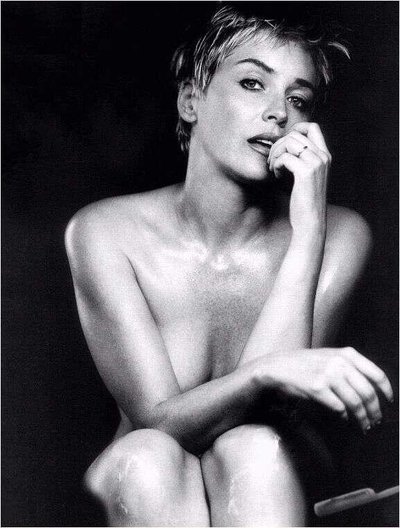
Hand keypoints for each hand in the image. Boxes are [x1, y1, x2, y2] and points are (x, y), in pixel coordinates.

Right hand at [256, 347, 392, 431]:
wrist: (278, 367)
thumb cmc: (305, 364)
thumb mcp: (330, 357)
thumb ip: (350, 367)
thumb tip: (372, 390)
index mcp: (346, 354)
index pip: (376, 374)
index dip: (386, 391)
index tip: (389, 402)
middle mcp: (339, 362)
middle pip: (368, 392)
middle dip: (374, 411)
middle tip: (376, 421)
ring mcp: (328, 374)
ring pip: (355, 403)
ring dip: (362, 418)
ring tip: (364, 426)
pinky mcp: (317, 388)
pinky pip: (339, 408)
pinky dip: (344, 417)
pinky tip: (344, 419)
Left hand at [268, 123, 330, 232]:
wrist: (310, 222)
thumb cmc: (303, 201)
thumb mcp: (305, 176)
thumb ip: (300, 159)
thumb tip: (282, 144)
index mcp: (325, 156)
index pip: (312, 127)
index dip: (294, 129)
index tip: (283, 145)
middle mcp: (323, 157)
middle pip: (295, 134)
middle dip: (278, 145)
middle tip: (272, 161)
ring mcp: (316, 163)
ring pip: (289, 142)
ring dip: (275, 153)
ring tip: (273, 168)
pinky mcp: (306, 172)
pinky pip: (284, 157)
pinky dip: (276, 165)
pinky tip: (276, 176)